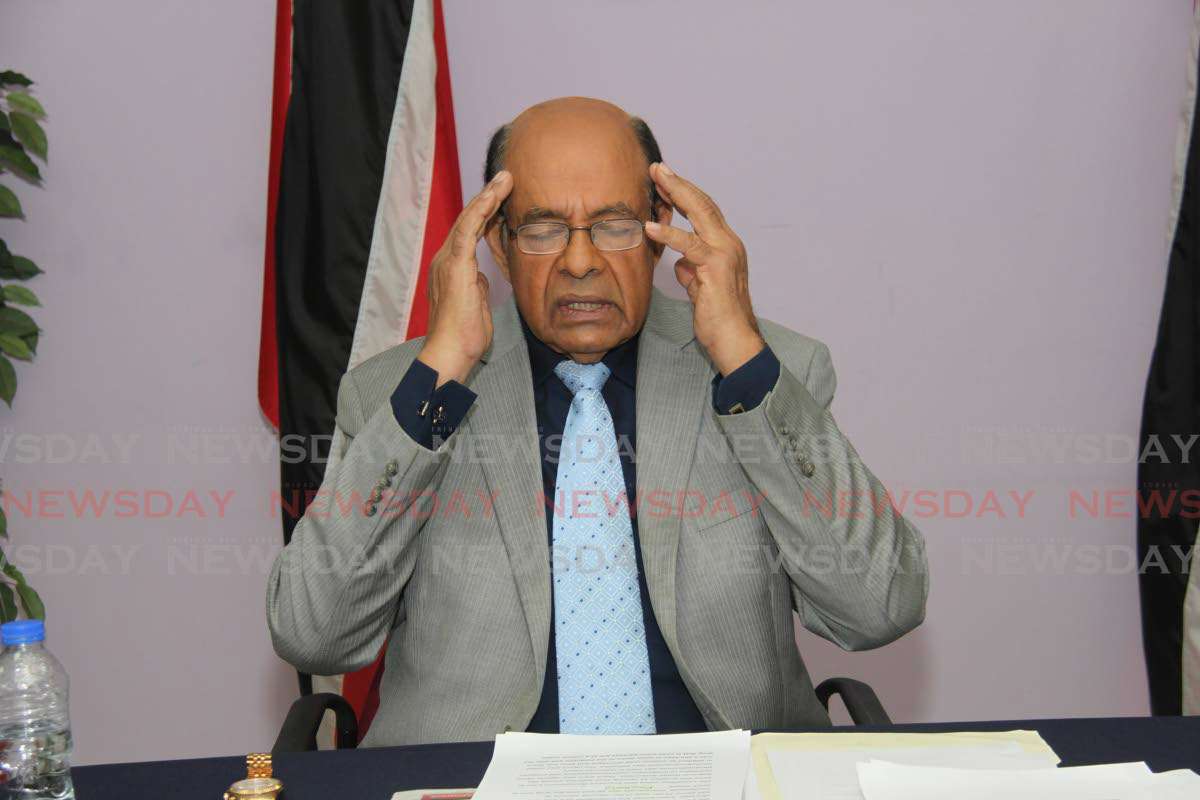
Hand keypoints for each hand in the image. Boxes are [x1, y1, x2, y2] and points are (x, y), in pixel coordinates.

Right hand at [418, 170, 512, 385]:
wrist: (450, 353)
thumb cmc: (464, 337)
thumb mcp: (475, 305)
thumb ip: (477, 287)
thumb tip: (482, 279)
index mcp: (452, 269)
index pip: (470, 233)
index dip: (486, 214)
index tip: (504, 198)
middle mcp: (445, 259)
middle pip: (469, 220)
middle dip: (488, 198)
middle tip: (507, 177)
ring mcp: (447, 260)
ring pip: (468, 219)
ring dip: (488, 197)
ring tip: (505, 179)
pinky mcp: (454, 265)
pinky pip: (468, 230)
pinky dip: (481, 209)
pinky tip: (494, 195)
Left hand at [644, 163, 764, 375]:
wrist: (735, 341)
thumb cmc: (718, 319)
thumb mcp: (700, 289)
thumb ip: (692, 272)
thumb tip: (680, 264)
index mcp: (726, 247)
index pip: (704, 211)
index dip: (684, 193)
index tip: (663, 179)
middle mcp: (729, 244)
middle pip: (703, 203)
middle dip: (679, 183)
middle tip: (657, 167)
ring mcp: (726, 253)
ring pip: (701, 213)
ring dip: (677, 193)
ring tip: (656, 179)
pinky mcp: (716, 268)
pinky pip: (690, 246)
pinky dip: (669, 233)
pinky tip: (650, 227)